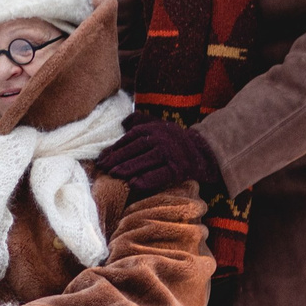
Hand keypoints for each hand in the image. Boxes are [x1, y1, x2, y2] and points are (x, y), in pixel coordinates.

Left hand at [99, 120, 223, 198]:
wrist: (203, 153)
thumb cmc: (174, 140)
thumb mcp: (159, 126)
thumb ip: (141, 121)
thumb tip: (123, 121)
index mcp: (154, 129)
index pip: (129, 139)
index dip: (114, 149)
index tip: (101, 159)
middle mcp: (161, 139)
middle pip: (134, 149)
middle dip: (116, 159)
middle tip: (102, 168)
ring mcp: (170, 154)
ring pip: (144, 161)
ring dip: (127, 168)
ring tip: (113, 175)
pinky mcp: (178, 169)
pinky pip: (159, 175)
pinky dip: (146, 180)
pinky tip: (133, 184)